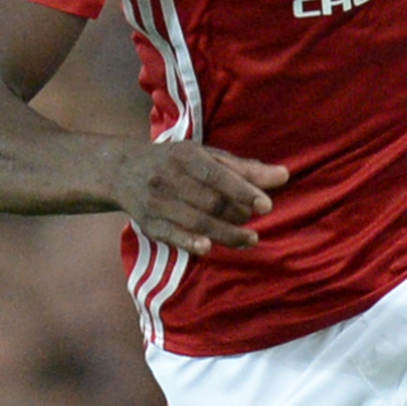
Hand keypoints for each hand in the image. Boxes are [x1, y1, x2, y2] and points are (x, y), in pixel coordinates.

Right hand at [106, 142, 290, 254]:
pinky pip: (170, 235)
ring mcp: (157, 202)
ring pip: (195, 221)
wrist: (122, 170)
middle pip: (209, 201)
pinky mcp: (148, 223)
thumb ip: (244, 169)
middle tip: (256, 221)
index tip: (267, 205)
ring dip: (225, 233)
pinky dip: (189, 242)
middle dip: (236, 213)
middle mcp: (169, 178)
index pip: (218, 176)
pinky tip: (208, 248)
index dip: (243, 191)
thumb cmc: (175, 162)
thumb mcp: (206, 157)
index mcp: (186, 157)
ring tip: (250, 240)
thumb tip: (284, 175)